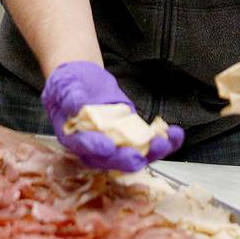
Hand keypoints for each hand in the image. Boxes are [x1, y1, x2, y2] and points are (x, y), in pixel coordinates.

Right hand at [41, 61, 183, 170]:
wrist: (81, 79)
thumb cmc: (66, 84)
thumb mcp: (63, 86)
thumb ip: (70, 96)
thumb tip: (77, 105)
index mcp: (74, 137)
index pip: (84, 146)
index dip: (95, 148)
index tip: (108, 147)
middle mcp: (94, 146)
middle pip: (112, 159)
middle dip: (127, 159)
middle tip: (141, 157)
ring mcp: (115, 141)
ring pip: (135, 153)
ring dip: (151, 152)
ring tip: (165, 142)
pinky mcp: (131, 133)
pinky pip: (148, 141)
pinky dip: (164, 141)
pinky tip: (176, 134)